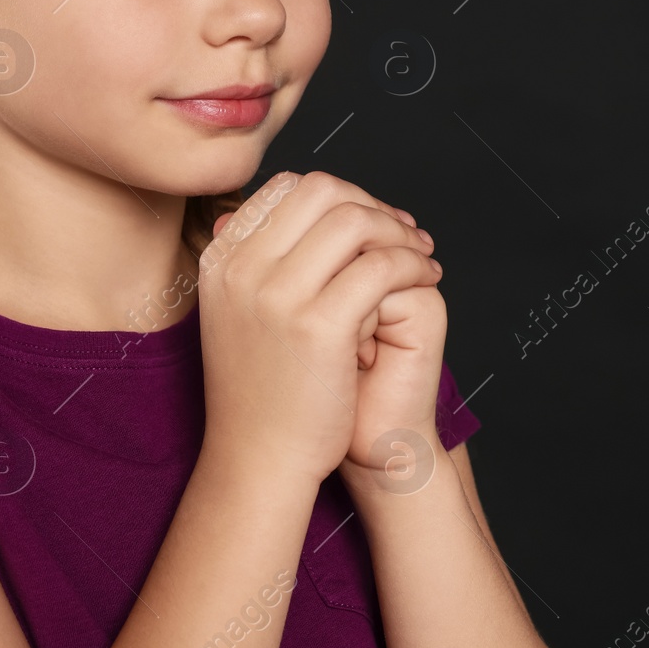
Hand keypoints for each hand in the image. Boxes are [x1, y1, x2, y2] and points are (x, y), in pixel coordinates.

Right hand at [196, 171, 439, 488]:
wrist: (257, 458)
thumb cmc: (259, 392)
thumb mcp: (237, 314)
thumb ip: (257, 261)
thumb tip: (291, 208)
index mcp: (221, 260)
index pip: (287, 188)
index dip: (340, 197)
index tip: (372, 223)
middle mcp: (241, 268)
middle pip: (322, 191)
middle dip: (372, 205)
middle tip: (404, 234)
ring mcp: (276, 294)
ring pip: (355, 221)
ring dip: (399, 232)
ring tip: (421, 256)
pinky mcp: (318, 325)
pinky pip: (382, 266)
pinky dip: (413, 264)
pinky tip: (427, 279)